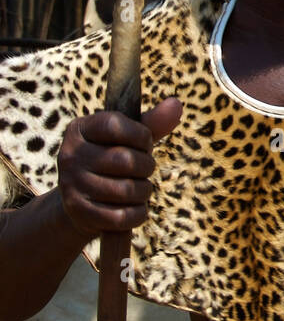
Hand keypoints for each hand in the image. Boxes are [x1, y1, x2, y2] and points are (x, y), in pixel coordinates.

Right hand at [57, 97, 182, 237]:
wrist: (82, 201)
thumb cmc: (112, 162)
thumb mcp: (128, 139)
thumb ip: (152, 122)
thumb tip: (176, 104)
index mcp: (80, 129)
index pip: (115, 125)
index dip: (141, 136)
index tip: (144, 143)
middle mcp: (70, 155)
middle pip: (125, 160)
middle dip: (146, 166)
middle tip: (144, 170)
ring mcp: (72, 185)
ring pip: (126, 190)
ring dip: (144, 191)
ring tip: (139, 189)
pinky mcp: (79, 213)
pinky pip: (121, 216)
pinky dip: (137, 214)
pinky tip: (134, 208)